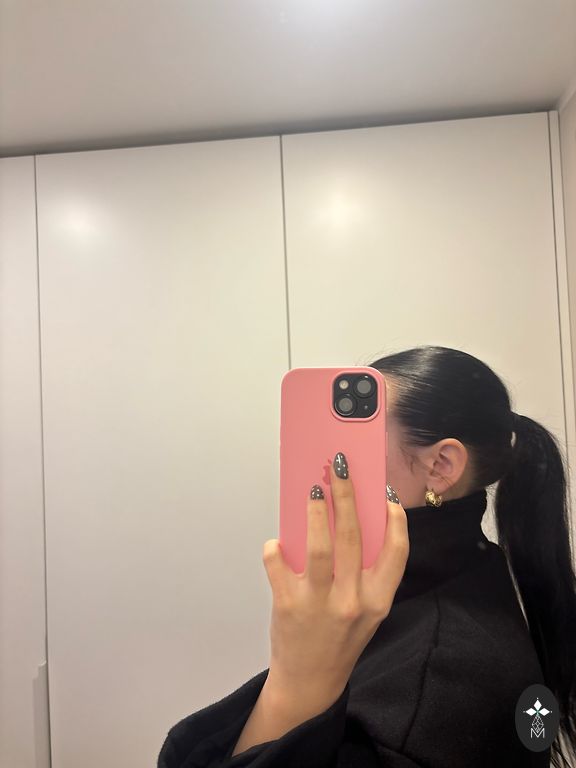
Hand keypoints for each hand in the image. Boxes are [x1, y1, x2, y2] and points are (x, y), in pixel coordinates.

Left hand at [262, 452, 408, 707]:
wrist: (310, 682)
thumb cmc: (340, 640)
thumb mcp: (367, 612)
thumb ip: (365, 574)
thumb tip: (350, 522)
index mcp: (378, 600)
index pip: (397, 551)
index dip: (395, 519)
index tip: (386, 494)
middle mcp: (352, 600)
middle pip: (352, 535)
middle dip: (346, 495)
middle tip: (339, 468)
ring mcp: (320, 603)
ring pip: (318, 545)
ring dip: (315, 511)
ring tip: (312, 489)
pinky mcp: (288, 605)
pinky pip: (279, 564)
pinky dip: (275, 549)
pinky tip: (276, 542)